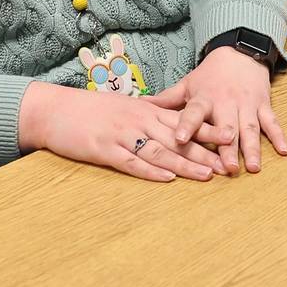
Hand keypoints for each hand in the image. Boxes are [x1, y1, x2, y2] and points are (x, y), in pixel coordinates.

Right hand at [18, 82, 231, 182]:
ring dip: (185, 164)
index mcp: (145, 111)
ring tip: (207, 175)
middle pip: (179, 138)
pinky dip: (150, 171)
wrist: (54, 110)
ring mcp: (122, 135)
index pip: (185, 121)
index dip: (209, 130)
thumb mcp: (124, 108)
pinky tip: (167, 178)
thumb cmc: (90, 111)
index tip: (232, 137)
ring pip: (160, 151)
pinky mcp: (104, 149)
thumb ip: (147, 116)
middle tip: (229, 164)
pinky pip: (132, 162)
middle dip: (206, 151)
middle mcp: (139, 121)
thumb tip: (171, 126)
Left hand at [147, 47, 286, 174]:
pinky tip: (283, 151)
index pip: (193, 113)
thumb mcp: (187, 84)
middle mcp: (226, 103)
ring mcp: (247, 104)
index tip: (179, 139)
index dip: (186, 125)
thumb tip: (138, 106)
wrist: (240, 52)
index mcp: (204, 99)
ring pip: (250, 128)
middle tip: (227, 167)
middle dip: (228, 147)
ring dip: (253, 148)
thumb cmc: (209, 75)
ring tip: (253, 167)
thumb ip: (165, 100)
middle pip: (226, 127)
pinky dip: (279, 136)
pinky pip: (272, 122)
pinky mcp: (263, 105)